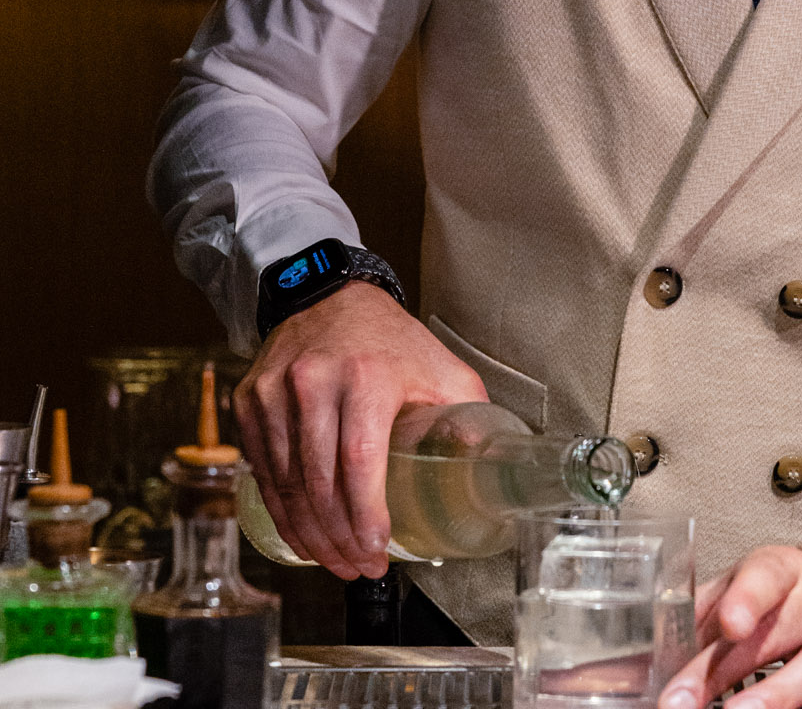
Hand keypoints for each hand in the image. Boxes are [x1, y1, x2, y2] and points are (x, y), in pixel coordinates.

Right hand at [233, 282, 487, 579]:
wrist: (330, 295)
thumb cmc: (391, 341)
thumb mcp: (440, 369)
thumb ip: (468, 416)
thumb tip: (490, 468)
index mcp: (368, 374)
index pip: (359, 459)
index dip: (365, 516)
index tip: (377, 552)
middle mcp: (315, 381)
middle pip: (319, 481)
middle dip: (338, 539)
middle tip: (359, 568)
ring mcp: (275, 391)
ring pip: (285, 482)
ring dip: (307, 533)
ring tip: (334, 560)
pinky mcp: (249, 399)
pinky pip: (260, 469)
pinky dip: (280, 508)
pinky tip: (301, 531)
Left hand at [657, 528, 801, 708]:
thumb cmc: (787, 594)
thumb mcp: (742, 589)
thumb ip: (698, 620)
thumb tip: (643, 664)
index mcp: (783, 570)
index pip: (764, 577)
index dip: (746, 599)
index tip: (728, 624)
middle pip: (780, 632)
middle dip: (732, 673)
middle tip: (693, 702)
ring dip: (781, 696)